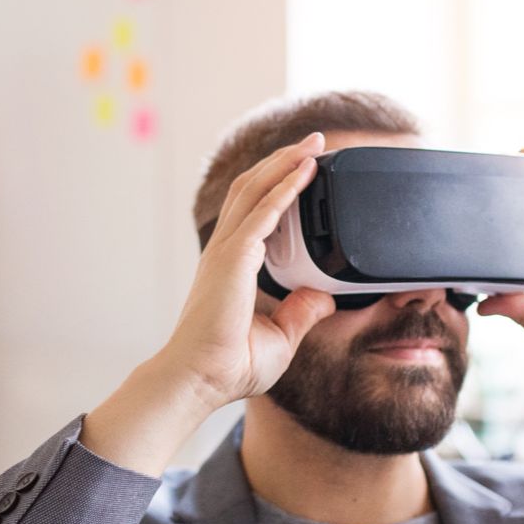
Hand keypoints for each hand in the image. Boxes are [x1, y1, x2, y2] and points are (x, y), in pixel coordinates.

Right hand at [159, 132, 335, 408]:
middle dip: (282, 161)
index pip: (253, 214)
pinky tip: (306, 170)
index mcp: (231, 268)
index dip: (276, 188)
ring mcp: (226, 252)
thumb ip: (301, 312)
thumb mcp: (280, 338)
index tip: (302, 172)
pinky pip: (264, 211)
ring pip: (255, 189)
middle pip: (252, 189)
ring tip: (313, 144)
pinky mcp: (233, 258)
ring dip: (285, 162)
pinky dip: (286, 186)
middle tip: (314, 144)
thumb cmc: (226, 366)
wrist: (199, 379)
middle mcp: (225, 252)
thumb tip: (324, 296)